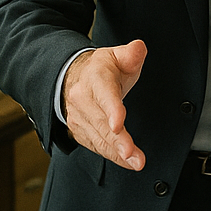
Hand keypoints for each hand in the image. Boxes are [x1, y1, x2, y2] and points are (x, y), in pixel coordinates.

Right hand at [62, 41, 147, 169]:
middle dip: (118, 141)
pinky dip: (112, 156)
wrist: (71, 78)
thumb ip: (130, 54)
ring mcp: (79, 117)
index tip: (119, 124)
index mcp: (94, 77)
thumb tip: (139, 49)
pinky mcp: (79, 131)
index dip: (111, 110)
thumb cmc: (100, 70)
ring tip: (137, 162)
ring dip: (118, 154)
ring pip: (99, 138)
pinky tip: (127, 161)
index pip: (103, 94)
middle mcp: (82, 98)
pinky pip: (96, 146)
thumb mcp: (115, 56)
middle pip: (101, 123)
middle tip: (132, 154)